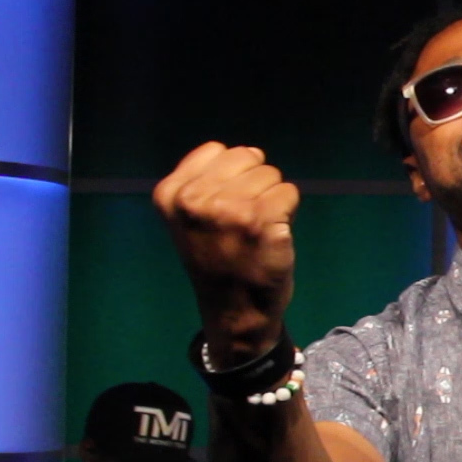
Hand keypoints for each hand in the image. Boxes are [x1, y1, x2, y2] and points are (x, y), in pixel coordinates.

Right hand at [153, 143, 299, 355]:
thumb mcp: (190, 217)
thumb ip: (209, 180)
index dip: (231, 175)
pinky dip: (289, 211)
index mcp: (172, 194)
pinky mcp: (264, 224)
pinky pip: (289, 193)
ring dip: (272, 198)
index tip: (223, 208)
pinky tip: (274, 234)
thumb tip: (251, 152)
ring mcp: (231, 212)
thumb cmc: (216, 259)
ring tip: (257, 229)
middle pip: (248, 157)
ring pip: (272, 174)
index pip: (217, 150)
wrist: (234, 310)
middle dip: (254, 183)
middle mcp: (196, 200)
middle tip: (244, 221)